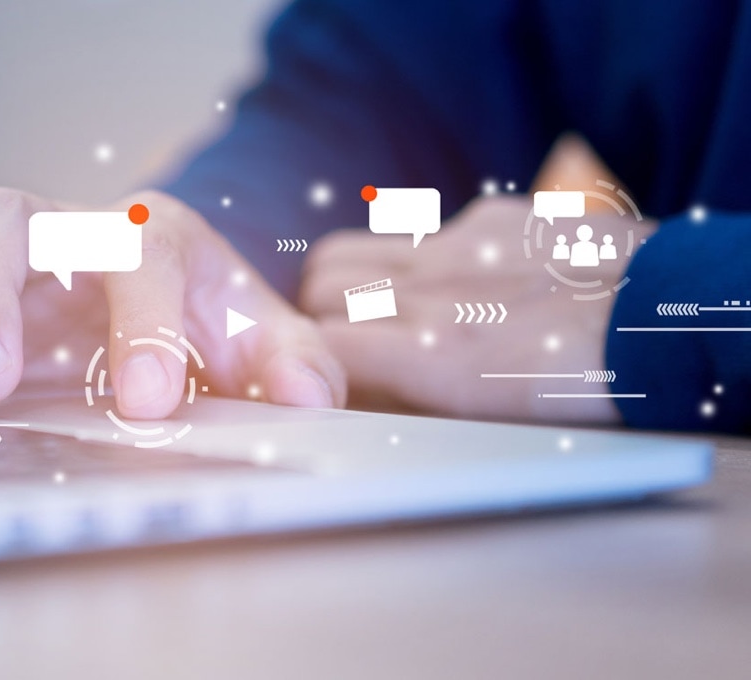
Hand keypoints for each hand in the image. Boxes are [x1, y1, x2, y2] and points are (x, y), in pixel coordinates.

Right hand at [0, 188, 345, 417]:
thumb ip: (293, 365)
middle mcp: (65, 229)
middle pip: (8, 218)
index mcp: (151, 236)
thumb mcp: (262, 345)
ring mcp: (0, 254)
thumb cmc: (207, 326)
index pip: (138, 258)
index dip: (141, 325)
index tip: (142, 402)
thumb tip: (309, 398)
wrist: (161, 304)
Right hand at [299, 195, 654, 422]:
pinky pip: (423, 230)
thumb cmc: (590, 385)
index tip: (320, 382)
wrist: (672, 319)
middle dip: (317, 317)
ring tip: (378, 310)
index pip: (313, 344)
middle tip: (342, 344)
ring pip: (350, 250)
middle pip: (317, 284)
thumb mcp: (485, 418)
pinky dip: (419, 259)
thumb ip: (410, 397)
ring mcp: (456, 244)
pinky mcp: (493, 217)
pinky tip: (461, 283)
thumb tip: (361, 397)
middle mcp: (429, 288)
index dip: (308, 366)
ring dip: (347, 282)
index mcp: (426, 352)